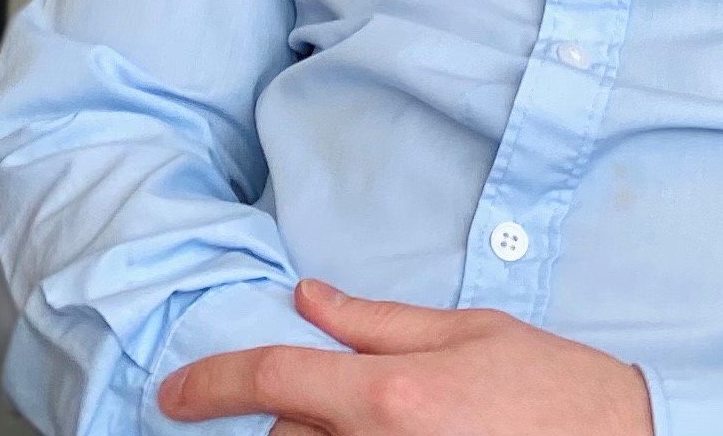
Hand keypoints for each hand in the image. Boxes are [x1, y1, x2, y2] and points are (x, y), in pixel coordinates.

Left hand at [156, 277, 654, 435]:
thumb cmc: (550, 387)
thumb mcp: (465, 332)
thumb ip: (377, 322)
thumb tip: (309, 300)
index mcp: (391, 398)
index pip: (274, 382)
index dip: (210, 384)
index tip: (172, 394)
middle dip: (287, 416)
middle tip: (330, 399)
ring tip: (372, 418)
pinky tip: (380, 432)